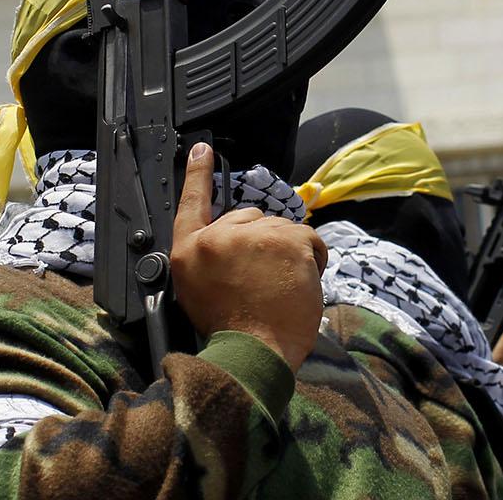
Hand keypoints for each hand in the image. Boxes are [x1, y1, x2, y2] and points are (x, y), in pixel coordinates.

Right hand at [170, 143, 326, 370]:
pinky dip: (312, 259)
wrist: (254, 353)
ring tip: (279, 289)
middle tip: (260, 281)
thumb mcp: (197, 291)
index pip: (191, 203)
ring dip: (287, 255)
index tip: (202, 149)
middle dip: (260, 243)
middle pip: (248, 218)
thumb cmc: (230, 330)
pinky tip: (300, 285)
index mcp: (190, 250)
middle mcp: (218, 236)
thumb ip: (210, 257)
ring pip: (281, 230)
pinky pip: (309, 239)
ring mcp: (255, 235)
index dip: (197, 175)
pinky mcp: (288, 240)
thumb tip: (234, 240)